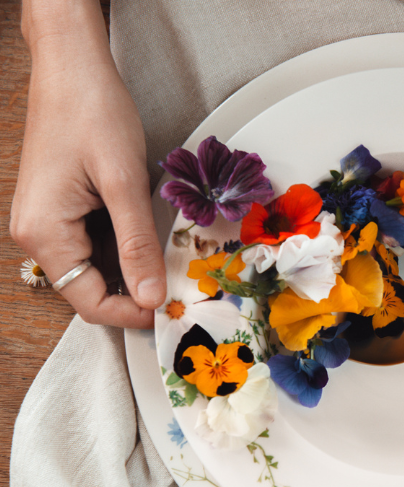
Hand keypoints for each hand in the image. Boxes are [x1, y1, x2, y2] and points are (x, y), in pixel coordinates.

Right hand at [10, 17, 165, 327]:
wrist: (73, 65)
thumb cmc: (93, 111)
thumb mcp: (124, 183)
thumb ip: (136, 244)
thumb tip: (150, 295)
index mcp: (44, 232)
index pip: (87, 300)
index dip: (129, 313)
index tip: (167, 309)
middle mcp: (38, 232)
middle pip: (88, 287)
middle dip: (133, 291)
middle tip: (175, 286)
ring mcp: (48, 220)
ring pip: (94, 267)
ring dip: (130, 269)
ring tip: (167, 260)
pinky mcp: (61, 207)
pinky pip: (93, 243)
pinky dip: (122, 247)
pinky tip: (148, 237)